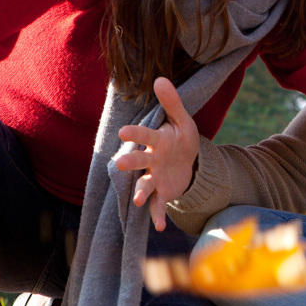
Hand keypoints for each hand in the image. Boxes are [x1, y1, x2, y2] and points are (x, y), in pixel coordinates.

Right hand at [114, 77, 198, 230]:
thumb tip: (160, 78)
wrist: (187, 163)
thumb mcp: (182, 120)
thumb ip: (172, 102)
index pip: (145, 135)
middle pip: (139, 160)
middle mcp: (151, 159)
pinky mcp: (162, 192)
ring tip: (138, 201)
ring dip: (141, 192)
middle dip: (130, 162)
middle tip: (118, 164)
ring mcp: (155, 177)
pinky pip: (159, 205)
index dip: (135, 134)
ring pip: (145, 184)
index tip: (123, 132)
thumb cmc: (180, 138)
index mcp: (157, 140)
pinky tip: (160, 227)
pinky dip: (158, 216)